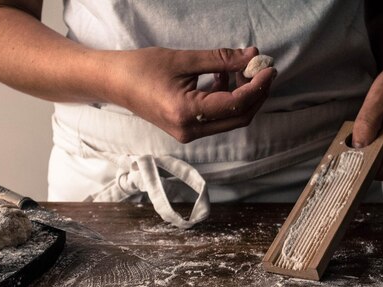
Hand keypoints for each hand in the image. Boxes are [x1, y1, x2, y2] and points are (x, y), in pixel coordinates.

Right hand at [104, 46, 276, 142]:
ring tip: (242, 68)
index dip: (257, 86)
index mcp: (186, 113)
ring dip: (242, 96)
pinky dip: (226, 99)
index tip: (268, 68)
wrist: (114, 83)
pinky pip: (217, 118)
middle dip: (255, 93)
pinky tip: (222, 78)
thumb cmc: (142, 68)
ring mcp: (188, 133)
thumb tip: (252, 56)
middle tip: (263, 69)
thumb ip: (221, 60)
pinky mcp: (187, 129)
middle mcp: (189, 130)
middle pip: (238, 117)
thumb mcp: (184, 59)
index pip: (235, 104)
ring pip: (230, 119)